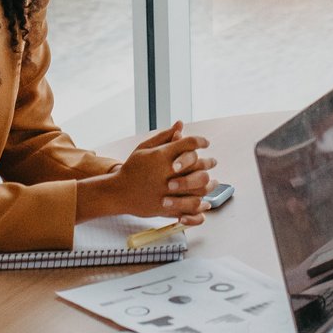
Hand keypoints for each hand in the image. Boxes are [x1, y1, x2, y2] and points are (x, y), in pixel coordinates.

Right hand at [84, 122, 217, 222]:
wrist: (119, 192)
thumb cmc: (132, 168)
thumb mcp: (144, 148)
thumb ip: (164, 136)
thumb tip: (180, 124)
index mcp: (161, 156)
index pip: (189, 144)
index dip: (201, 141)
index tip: (205, 143)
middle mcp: (167, 173)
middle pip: (199, 166)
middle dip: (209, 162)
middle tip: (213, 162)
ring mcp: (167, 192)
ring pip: (199, 188)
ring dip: (210, 185)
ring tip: (214, 182)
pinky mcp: (167, 208)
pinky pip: (191, 208)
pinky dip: (201, 206)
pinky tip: (205, 202)